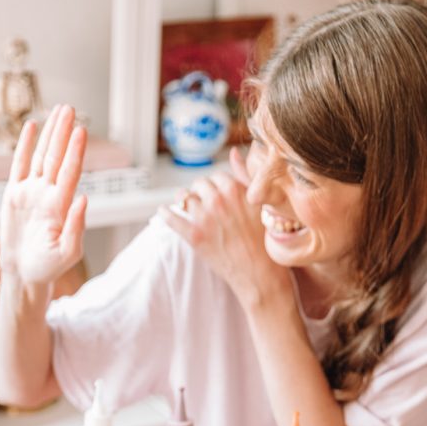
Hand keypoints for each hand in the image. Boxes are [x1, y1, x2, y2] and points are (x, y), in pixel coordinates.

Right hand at [0, 105, 87, 283]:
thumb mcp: (67, 253)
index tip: (81, 131)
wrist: (24, 274)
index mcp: (61, 206)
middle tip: (70, 109)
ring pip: (41, 156)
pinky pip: (19, 165)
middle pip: (57, 157)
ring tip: (59, 111)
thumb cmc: (48, 267)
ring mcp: (31, 192)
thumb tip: (84, 198)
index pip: (69, 173)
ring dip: (50, 134)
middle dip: (63, 133)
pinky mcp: (15, 194)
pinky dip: (25, 146)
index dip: (75, 151)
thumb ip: (76, 227)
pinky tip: (32, 127)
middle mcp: (48, 194)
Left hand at [158, 147, 292, 311]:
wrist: (260, 274)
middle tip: (202, 203)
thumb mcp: (260, 204)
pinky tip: (163, 212)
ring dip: (183, 200)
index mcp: (236, 189)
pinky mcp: (194, 236)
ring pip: (184, 197)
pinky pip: (172, 218)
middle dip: (200, 192)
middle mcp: (219, 200)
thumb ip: (245, 176)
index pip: (217, 176)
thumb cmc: (263, 241)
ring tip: (185, 206)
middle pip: (199, 185)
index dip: (216, 185)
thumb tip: (233, 151)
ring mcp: (205, 218)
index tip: (216, 194)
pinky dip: (165, 214)